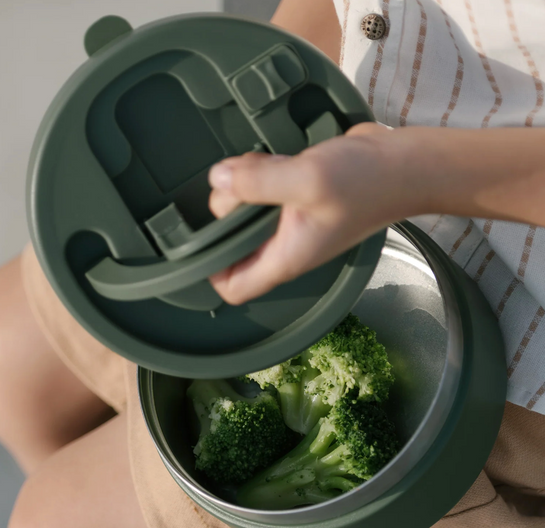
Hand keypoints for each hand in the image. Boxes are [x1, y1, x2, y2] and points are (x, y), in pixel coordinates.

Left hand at [207, 123, 413, 304]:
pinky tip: (268, 157)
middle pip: (231, 246)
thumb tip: (216, 178)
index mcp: (285, 258)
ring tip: (258, 166)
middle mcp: (284, 246)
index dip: (211, 272)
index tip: (203, 236)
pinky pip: (261, 192)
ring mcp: (290, 222)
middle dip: (224, 215)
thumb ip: (257, 181)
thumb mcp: (307, 180)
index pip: (233, 288)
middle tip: (239, 184)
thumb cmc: (366, 180)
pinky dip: (256, 175)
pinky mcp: (296, 198)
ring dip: (240, 189)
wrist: (407, 163)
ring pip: (243, 216)